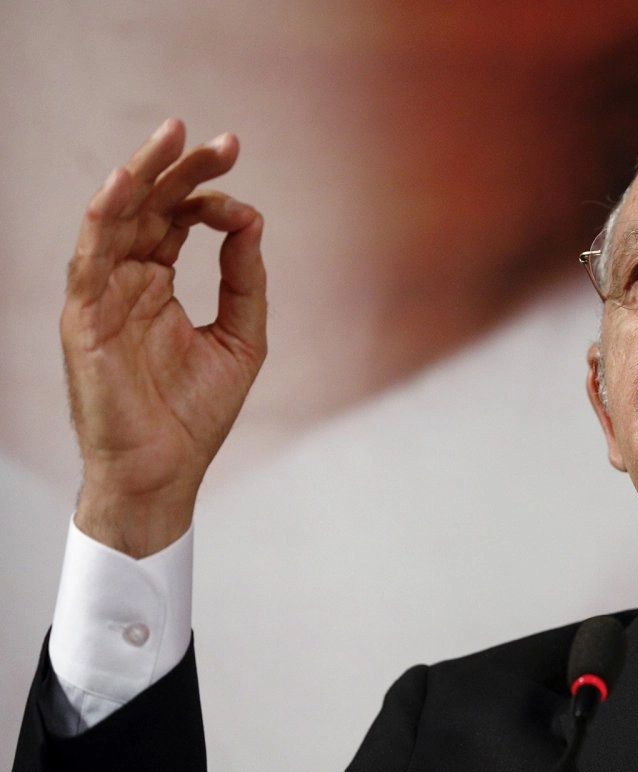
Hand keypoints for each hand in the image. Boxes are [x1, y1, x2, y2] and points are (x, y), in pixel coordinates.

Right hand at [63, 119, 266, 556]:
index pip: (180, 220)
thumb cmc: (196, 412)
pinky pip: (89, 258)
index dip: (213, 198)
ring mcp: (103, 297)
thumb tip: (253, 218)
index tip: (247, 201)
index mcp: (159, 285)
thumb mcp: (242, 337)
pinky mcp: (84, 318)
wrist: (166, 471)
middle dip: (184, 169)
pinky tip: (126, 184)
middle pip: (151, 208)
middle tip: (223, 141)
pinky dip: (105, 219)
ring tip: (174, 134)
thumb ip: (245, 279)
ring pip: (116, 218)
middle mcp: (127, 282)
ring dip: (144, 175)